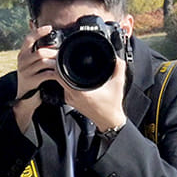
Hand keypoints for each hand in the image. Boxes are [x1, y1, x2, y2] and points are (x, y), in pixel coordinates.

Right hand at [10, 25, 55, 136]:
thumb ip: (37, 52)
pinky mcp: (30, 82)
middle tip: (62, 54)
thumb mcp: (31, 64)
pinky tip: (59, 74)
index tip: (49, 27)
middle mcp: (22, 61)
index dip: (38, 32)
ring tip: (61, 64)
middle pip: (40, 51)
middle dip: (53, 52)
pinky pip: (45, 74)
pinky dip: (54, 73)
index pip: (29, 39)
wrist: (24, 98)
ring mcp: (25, 72)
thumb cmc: (31, 78)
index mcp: (22, 54)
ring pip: (43, 62)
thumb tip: (48, 41)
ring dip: (55, 63)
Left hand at [12, 25, 129, 136]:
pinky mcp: (72, 100)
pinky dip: (67, 79)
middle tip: (63, 57)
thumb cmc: (112, 106)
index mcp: (80, 91)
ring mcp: (70, 99)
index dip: (58, 63)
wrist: (109, 120)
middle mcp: (72, 95)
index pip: (59, 75)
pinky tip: (73, 75)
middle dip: (59, 66)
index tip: (61, 56)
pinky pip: (64, 87)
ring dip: (63, 73)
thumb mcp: (118, 84)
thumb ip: (119, 68)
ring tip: (68, 65)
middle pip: (57, 77)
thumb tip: (117, 58)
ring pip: (60, 82)